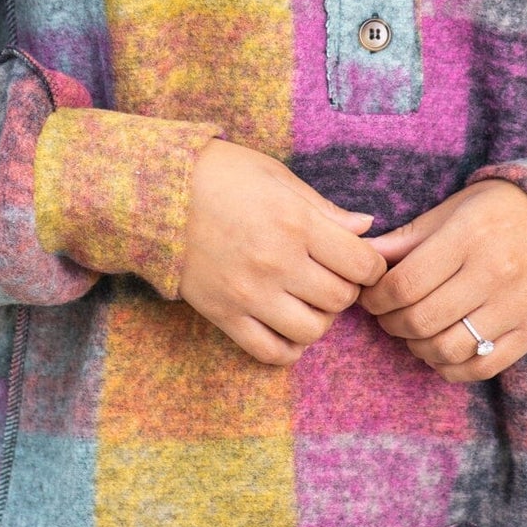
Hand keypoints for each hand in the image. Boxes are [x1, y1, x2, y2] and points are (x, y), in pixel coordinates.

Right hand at [178, 140, 388, 367]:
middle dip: (346, 290)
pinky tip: (286, 325)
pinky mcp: (224, 315)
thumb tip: (366, 226)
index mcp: (296, 222)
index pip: (362, 264)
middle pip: (340, 299)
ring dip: (319, 318)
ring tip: (307, 299)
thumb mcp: (277, 176)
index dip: (371, 266)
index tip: (360, 261)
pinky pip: (271, 352)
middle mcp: (277, 262)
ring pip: (311, 331)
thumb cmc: (220, 174)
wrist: (154, 192)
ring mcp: (250, 293)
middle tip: (331, 276)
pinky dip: (289, 347)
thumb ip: (323, 208)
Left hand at [358, 180, 526, 379]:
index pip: (405, 283)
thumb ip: (405, 239)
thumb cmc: (495, 213)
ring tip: (413, 332)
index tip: (372, 296)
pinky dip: (450, 367)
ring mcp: (519, 305)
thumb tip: (361, 258)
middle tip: (387, 315)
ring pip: (448, 349)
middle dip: (391, 323)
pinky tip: (441, 349)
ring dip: (417, 347)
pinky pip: (481, 368)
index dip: (376, 298)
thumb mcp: (450, 211)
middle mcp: (497, 272)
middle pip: (422, 320)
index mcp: (470, 235)